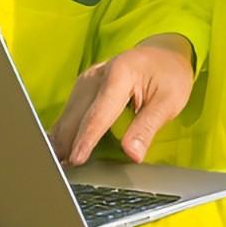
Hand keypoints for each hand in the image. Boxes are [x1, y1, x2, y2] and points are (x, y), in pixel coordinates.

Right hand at [49, 33, 194, 166]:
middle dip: (67, 142)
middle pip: (77, 114)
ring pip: (69, 113)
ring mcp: (88, 79)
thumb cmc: (169, 76)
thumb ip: (147, 128)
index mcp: (120, 73)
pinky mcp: (84, 86)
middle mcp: (98, 74)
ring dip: (61, 138)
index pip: (99, 113)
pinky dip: (64, 130)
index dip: (87, 139)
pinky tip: (57, 148)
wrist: (164, 54)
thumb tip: (132, 154)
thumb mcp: (169, 102)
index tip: (77, 159)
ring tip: (55, 165)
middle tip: (59, 171)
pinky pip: (70, 110)